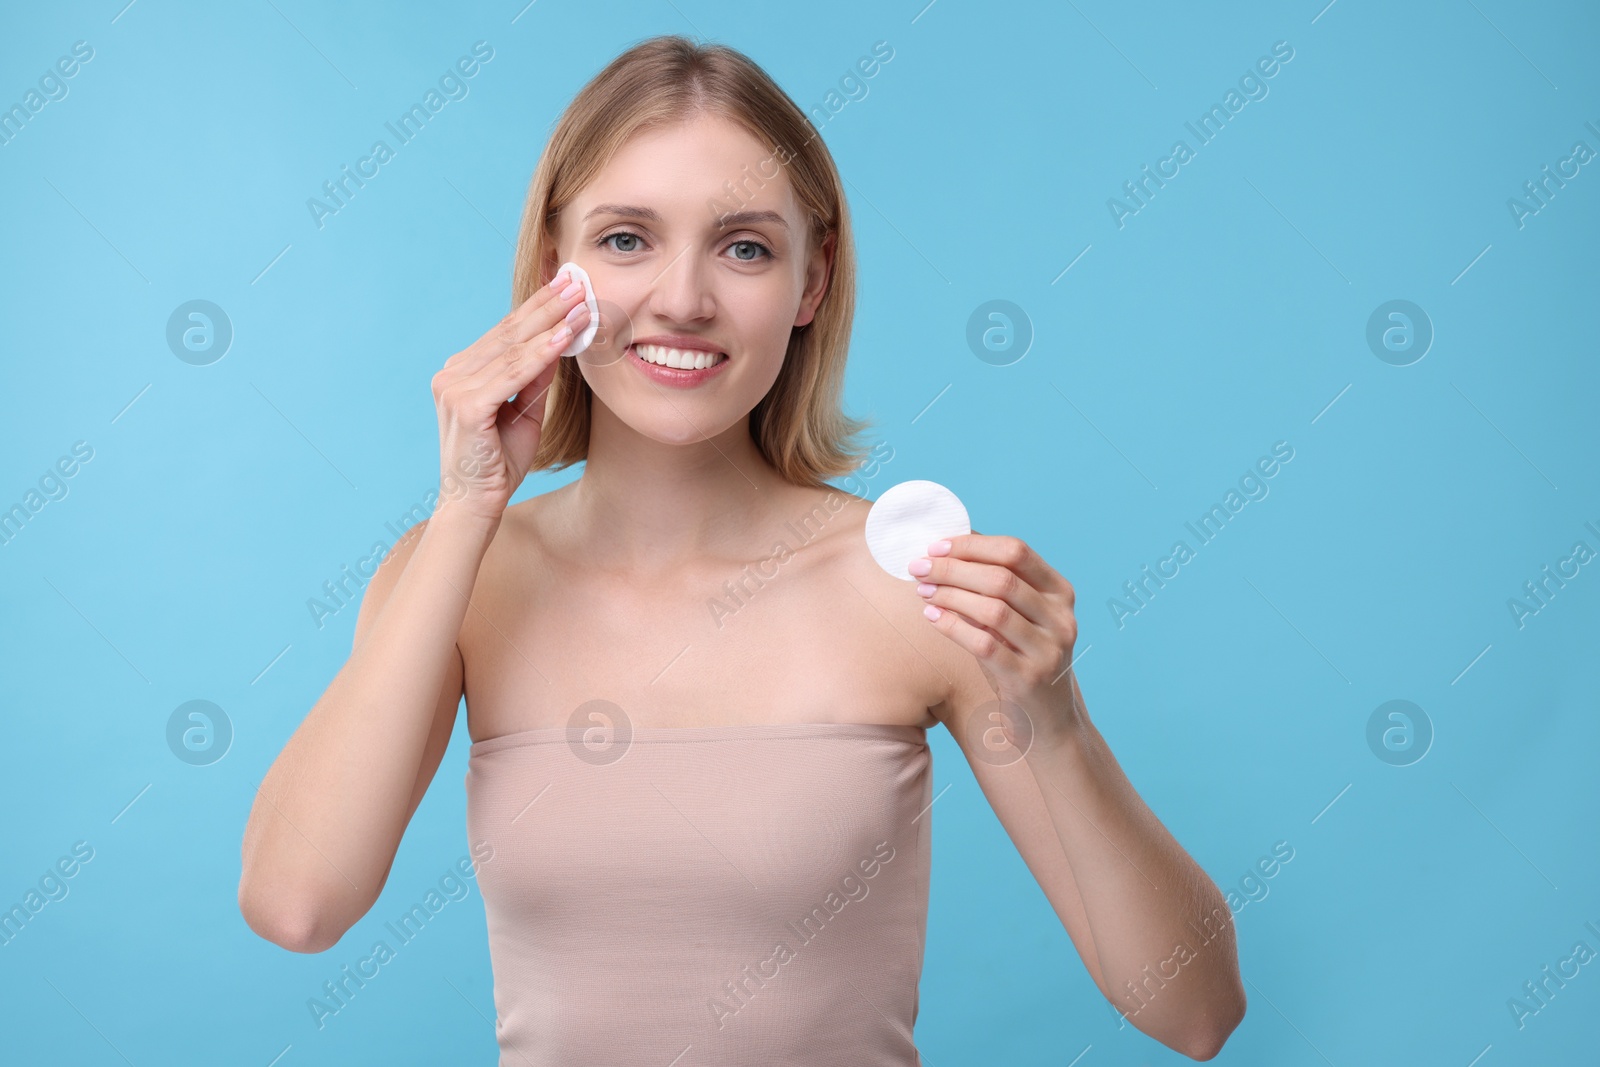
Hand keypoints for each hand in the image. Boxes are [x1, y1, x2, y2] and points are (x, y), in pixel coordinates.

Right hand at [429, 267, 591, 525]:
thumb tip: (558, 341)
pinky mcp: (465, 405)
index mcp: (462, 373)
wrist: (475, 505)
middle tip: (579, 280)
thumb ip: (535, 379)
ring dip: (552, 323)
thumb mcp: (524, 413)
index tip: (566, 286)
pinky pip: (512, 373)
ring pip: (513, 348)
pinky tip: (565, 337)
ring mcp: (454, 387)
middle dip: (548, 304)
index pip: (506, 333)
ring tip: (582, 302)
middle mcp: (453, 374)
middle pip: (509, 332)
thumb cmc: (498, 463)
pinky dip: (541, 354)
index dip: (538, 307)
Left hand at [910, 531, 1082, 744]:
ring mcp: (1048, 650)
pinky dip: (953, 627)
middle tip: (918, 567)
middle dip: (953, 569)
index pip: (1016, 552)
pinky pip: (984, 645)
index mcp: (1060, 592)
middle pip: (1001, 579)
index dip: (972, 545)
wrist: (1047, 720)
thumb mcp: (1021, 617)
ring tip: (923, 591)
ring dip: (950, 596)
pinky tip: (932, 618)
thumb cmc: (1022, 657)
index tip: (936, 546)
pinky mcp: (1028, 679)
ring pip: (992, 610)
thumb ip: (997, 585)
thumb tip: (950, 545)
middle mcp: (1061, 618)